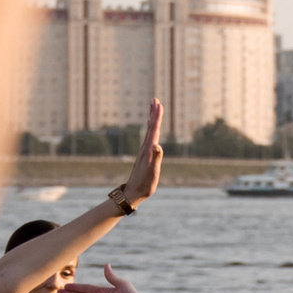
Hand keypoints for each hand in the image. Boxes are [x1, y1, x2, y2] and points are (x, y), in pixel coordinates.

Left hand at [110, 98, 164, 212]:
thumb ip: (155, 159)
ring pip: (149, 131)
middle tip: (155, 100)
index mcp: (148, 150)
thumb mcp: (152, 173)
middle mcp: (146, 148)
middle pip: (151, 127)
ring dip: (152, 119)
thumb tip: (157, 146)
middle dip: (153, 113)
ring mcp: (144, 151)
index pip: (154, 129)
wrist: (133, 192)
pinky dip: (151, 130)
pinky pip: (149, 138)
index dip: (157, 117)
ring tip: (152, 109)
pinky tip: (151, 129)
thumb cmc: (144, 184)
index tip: (158, 104)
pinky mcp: (145, 156)